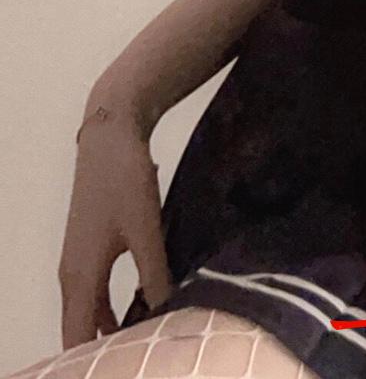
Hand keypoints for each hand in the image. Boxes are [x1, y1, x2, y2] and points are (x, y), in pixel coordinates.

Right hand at [57, 108, 173, 345]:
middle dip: (105, 348)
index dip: (96, 359)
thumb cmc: (124, 182)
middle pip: (80, 329)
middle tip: (140, 355)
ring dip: (110, 327)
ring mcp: (77, 259)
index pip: (77, 338)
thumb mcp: (146, 231)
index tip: (124, 366)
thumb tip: (166, 313)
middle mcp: (71, 274)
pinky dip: (112, 305)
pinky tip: (141, 304)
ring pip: (89, 309)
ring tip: (144, 338)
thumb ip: (154, 276)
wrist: (110, 137)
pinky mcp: (89, 245)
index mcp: (80, 277)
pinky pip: (96, 290)